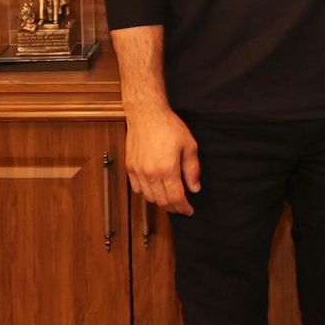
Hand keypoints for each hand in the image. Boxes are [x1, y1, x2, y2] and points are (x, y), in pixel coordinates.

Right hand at [125, 102, 201, 216]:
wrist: (147, 114)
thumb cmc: (168, 126)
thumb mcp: (189, 145)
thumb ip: (192, 169)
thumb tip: (194, 188)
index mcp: (167, 169)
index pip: (176, 198)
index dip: (183, 208)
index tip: (189, 210)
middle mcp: (151, 173)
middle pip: (162, 201)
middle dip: (173, 208)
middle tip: (181, 207)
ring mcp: (138, 171)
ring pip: (149, 197)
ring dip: (160, 202)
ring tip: (170, 200)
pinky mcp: (130, 167)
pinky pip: (137, 189)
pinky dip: (146, 193)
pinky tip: (155, 190)